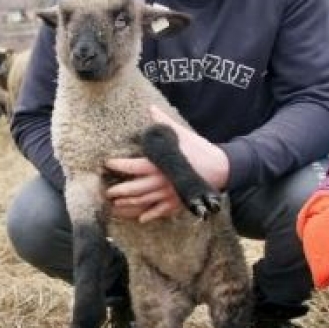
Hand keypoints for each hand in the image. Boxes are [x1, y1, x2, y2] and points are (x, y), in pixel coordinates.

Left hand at [105, 106, 228, 223]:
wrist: (221, 168)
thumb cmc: (200, 150)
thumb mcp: (181, 134)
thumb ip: (163, 123)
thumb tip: (151, 108)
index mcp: (160, 164)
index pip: (133, 166)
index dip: (119, 165)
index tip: (108, 164)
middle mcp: (161, 181)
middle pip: (135, 189)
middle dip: (119, 192)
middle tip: (107, 192)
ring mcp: (169, 194)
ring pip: (144, 202)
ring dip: (128, 205)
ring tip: (116, 206)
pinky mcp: (178, 203)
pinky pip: (160, 212)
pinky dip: (149, 216)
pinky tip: (140, 219)